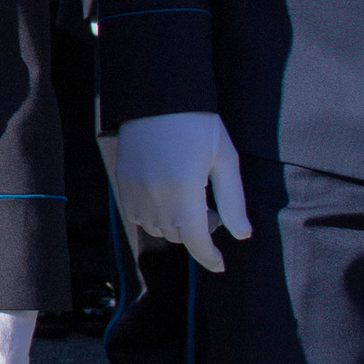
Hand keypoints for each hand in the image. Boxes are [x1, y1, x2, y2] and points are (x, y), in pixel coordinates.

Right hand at [114, 112, 249, 273]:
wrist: (158, 98)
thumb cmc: (197, 125)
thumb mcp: (225, 160)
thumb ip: (233, 201)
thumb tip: (241, 234)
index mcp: (184, 192)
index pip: (196, 240)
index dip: (209, 257)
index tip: (219, 265)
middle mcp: (155, 197)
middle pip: (177, 235)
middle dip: (196, 232)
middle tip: (212, 211)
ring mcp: (134, 190)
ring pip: (155, 227)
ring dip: (174, 224)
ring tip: (189, 201)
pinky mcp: (122, 182)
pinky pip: (136, 214)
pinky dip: (153, 215)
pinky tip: (167, 197)